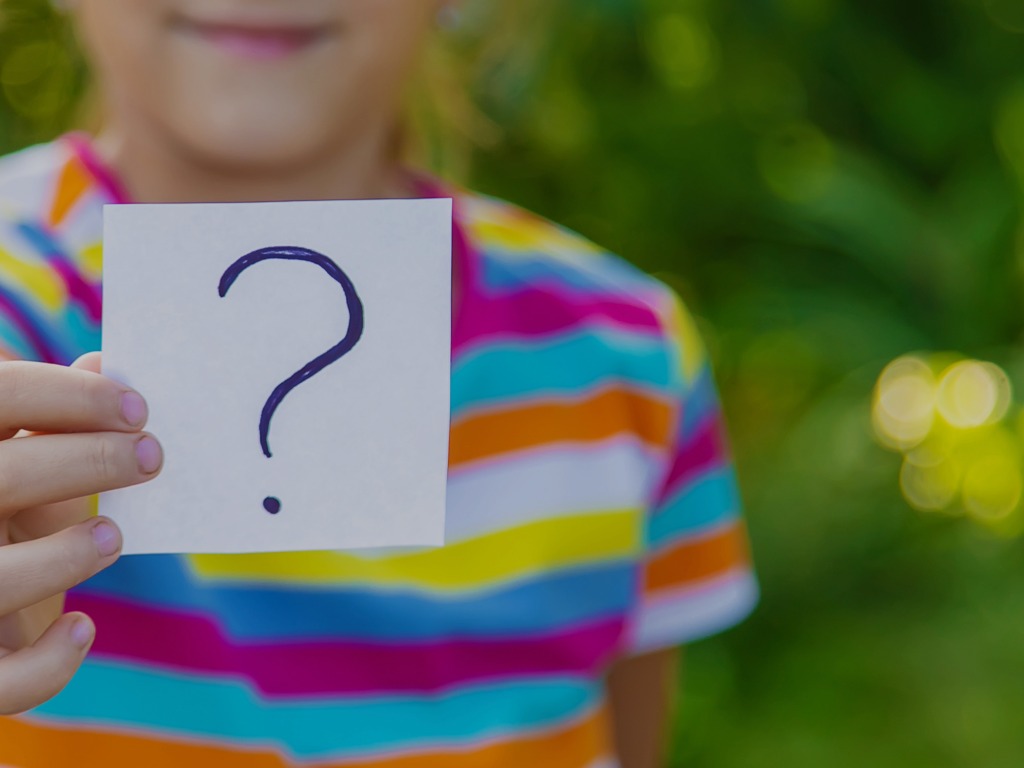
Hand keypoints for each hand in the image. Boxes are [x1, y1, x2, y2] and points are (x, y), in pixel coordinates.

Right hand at [0, 353, 161, 714]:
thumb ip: (52, 426)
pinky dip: (44, 664)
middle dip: (85, 461)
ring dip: (61, 555)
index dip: (65, 396)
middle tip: (152, 456)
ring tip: (112, 535)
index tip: (138, 407)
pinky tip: (83, 628)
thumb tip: (106, 360)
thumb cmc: (10, 533)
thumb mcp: (25, 475)